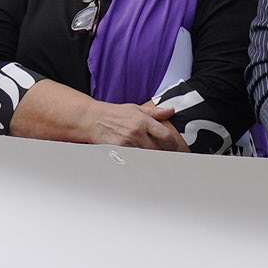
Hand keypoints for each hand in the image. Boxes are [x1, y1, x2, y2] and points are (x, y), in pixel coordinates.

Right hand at [73, 98, 187, 152]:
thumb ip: (155, 112)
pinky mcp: (119, 149)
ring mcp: (128, 141)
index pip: (165, 135)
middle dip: (163, 152)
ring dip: (150, 157)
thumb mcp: (135, 108)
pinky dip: (137, 159)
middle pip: (157, 148)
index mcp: (143, 120)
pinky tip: (138, 158)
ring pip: (146, 155)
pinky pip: (133, 158)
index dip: (173, 144)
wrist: (93, 119)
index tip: (175, 147)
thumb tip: (171, 110)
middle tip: (166, 155)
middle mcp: (137, 131)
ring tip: (153, 158)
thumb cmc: (115, 113)